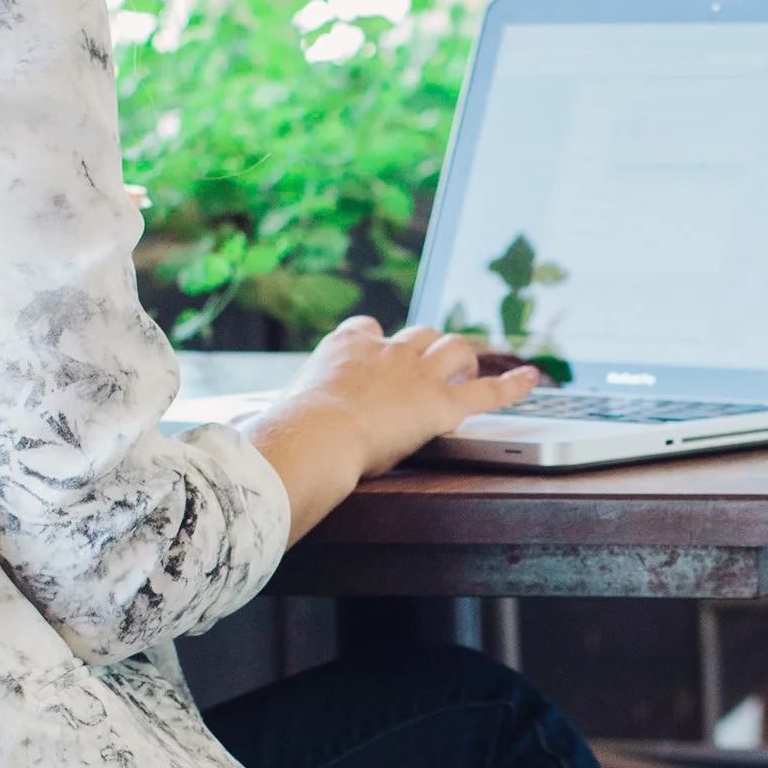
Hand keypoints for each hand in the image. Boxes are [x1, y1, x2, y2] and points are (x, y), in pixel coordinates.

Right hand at [248, 319, 540, 544]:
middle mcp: (384, 349)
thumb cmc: (287, 433)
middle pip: (416, 334)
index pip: (365, 330)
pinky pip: (486, 390)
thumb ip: (266, 418)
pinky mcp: (442, 403)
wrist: (316, 435)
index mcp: (343, 348)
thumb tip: (236, 437)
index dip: (375, 341)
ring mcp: (416, 372)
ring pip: (452, 348)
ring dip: (462, 357)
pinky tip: (532, 380)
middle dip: (425, 346)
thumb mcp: (272, 414)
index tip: (375, 350)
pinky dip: (511, 385)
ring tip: (471, 368)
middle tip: (431, 363)